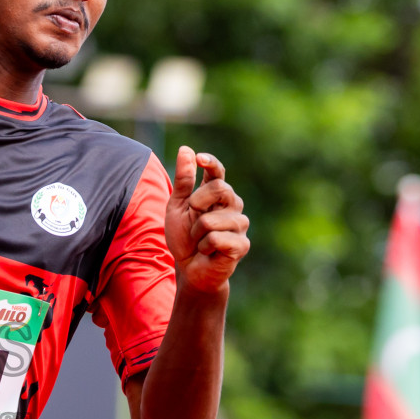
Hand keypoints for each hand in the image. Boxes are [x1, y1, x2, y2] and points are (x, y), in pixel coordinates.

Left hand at [165, 145, 250, 293]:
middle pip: (219, 188)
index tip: (200, 158)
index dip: (211, 163)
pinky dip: (204, 246)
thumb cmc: (184, 237)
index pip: (217, 172)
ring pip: (212, 219)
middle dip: (197, 204)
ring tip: (200, 241)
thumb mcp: (177, 207)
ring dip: (197, 233)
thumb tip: (186, 149)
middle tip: (193, 220)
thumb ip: (183, 181)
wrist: (189, 268)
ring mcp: (240, 224)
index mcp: (216, 194)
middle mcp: (233, 205)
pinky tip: (208, 252)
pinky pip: (216, 238)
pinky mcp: (242, 244)